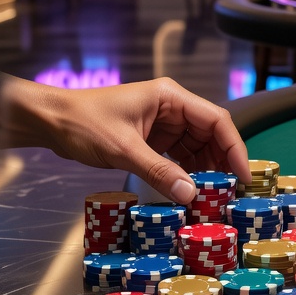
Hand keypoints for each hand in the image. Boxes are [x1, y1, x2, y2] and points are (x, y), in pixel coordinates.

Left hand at [1, 76, 248, 204]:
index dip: (234, 148)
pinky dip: (185, 174)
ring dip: (204, 171)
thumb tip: (191, 194)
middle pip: (210, 135)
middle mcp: (171, 107)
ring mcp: (161, 123)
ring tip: (213, 197)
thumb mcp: (124, 149)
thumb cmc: (83, 123)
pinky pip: (178, 157)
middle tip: (230, 193)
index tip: (243, 175)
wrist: (51, 121)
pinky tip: (190, 192)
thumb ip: (159, 171)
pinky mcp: (151, 139)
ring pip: (196, 148)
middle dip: (221, 163)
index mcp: (170, 97)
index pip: (216, 120)